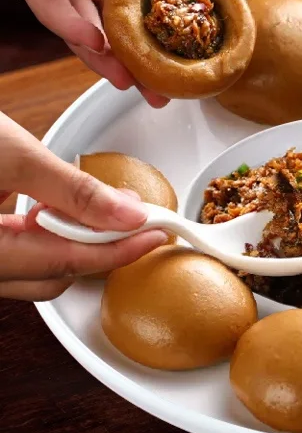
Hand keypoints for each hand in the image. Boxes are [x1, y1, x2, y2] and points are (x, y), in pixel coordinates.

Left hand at [0, 0, 220, 105]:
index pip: (170, 3)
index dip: (185, 36)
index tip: (203, 63)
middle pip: (134, 29)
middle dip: (150, 65)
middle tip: (166, 94)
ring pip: (94, 30)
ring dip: (111, 59)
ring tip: (130, 82)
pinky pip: (54, 9)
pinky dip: (72, 29)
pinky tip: (93, 40)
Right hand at [0, 112, 168, 301]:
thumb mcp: (12, 154)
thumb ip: (73, 190)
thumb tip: (128, 214)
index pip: (67, 263)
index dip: (119, 250)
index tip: (156, 234)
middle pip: (51, 278)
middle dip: (94, 251)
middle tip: (132, 219)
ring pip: (30, 273)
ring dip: (65, 246)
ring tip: (87, 210)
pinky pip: (11, 259)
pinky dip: (37, 239)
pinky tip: (44, 211)